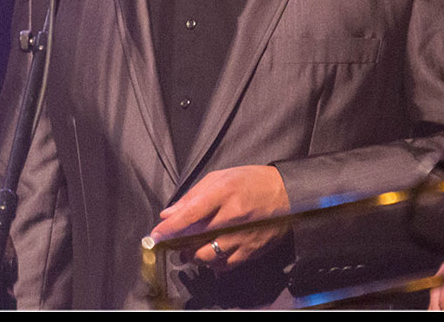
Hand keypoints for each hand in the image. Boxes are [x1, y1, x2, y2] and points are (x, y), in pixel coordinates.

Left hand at [149, 165, 290, 271]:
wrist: (287, 194)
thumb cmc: (252, 182)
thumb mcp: (221, 178)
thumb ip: (193, 197)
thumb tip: (169, 214)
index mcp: (224, 192)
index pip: (190, 214)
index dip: (170, 228)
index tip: (156, 235)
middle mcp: (233, 216)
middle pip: (196, 239)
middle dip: (179, 244)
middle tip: (174, 243)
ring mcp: (243, 236)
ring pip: (208, 256)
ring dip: (194, 256)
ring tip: (191, 250)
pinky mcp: (251, 251)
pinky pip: (225, 265)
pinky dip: (213, 264)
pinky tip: (211, 256)